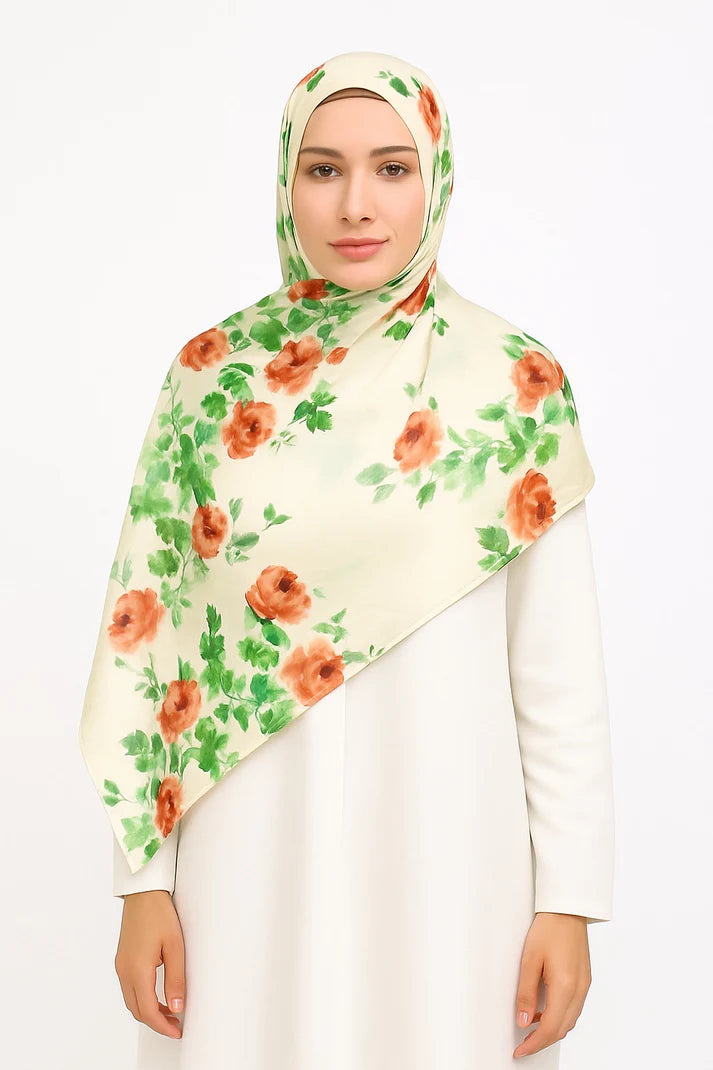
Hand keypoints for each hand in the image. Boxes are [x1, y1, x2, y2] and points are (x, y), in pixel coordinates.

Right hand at [114, 890, 185, 1038]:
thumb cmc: (159, 913)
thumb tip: (177, 1007)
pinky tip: (158, 995)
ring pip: (132, 1000)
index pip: (147, 1011)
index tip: (177, 1031)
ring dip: (148, 1011)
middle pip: (137, 1010)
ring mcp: (121, 965)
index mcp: (137, 969)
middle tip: (176, 1024)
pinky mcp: (122, 959)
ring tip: (170, 1012)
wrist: (143, 892)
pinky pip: (129, 987)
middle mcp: (124, 970)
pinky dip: (142, 998)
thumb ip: (176, 979)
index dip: (162, 1026)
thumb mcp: (175, 946)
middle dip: (156, 1022)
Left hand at [513, 912, 590, 1058]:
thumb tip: (523, 1021)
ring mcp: (585, 985)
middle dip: (542, 1041)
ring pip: (569, 1020)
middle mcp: (579, 990)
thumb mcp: (529, 960)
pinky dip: (560, 1016)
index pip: (551, 1028)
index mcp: (565, 986)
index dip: (534, 1044)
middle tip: (523, 1045)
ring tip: (530, 1029)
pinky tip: (544, 1011)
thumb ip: (525, 993)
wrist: (567, 909)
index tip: (520, 1051)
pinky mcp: (585, 980)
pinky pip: (573, 1008)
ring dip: (552, 1029)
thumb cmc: (549, 928)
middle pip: (562, 1029)